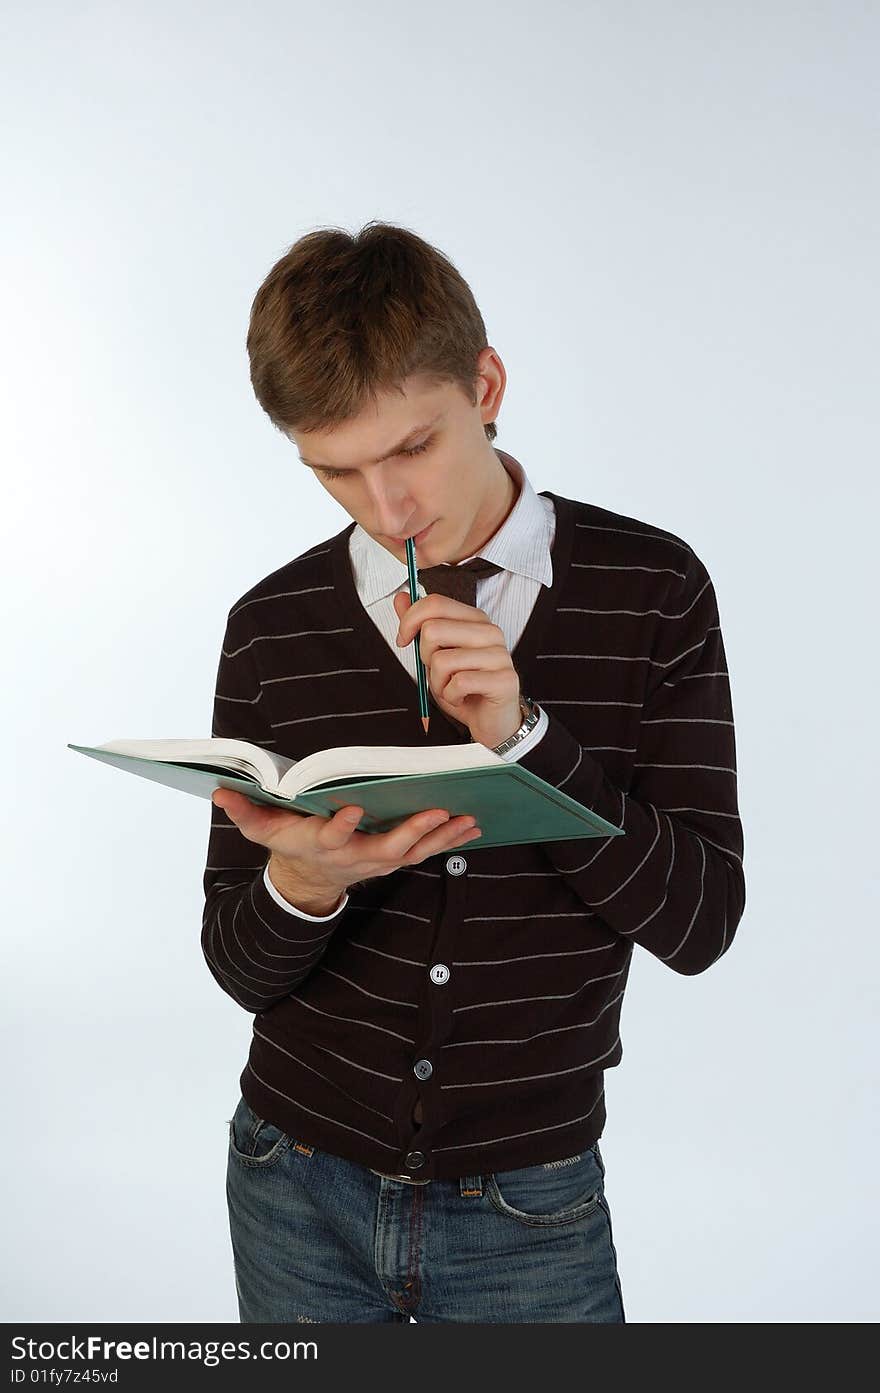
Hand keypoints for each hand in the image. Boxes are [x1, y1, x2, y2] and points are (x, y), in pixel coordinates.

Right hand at [211, 788, 482, 897]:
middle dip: (413, 830)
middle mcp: (355, 856)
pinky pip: (426, 851)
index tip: (354, 809)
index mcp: (322, 844)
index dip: (342, 826)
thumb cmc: (289, 844)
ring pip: (415, 851)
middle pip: (388, 847)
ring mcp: (378, 861)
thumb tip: (220, 790)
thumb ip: (244, 811)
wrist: (309, 880)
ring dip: (442, 836)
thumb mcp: (262, 830)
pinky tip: (473, 825)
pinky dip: (450, 839)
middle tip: (437, 811)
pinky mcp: (395, 858)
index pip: (332, 837)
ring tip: (469, 818)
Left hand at [393, 591, 522, 748]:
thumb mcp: (435, 655)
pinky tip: (462, 698)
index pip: (435, 604)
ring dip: (437, 683)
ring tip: (451, 688)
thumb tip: (401, 597)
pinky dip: (451, 696)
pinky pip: (459, 683)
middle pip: (433, 629)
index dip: (409, 621)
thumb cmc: (465, 688)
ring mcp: (499, 655)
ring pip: (442, 660)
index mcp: (475, 619)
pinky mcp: (504, 680)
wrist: (492, 721)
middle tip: (438, 673)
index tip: (403, 640)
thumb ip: (419, 626)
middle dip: (424, 658)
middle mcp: (490, 632)